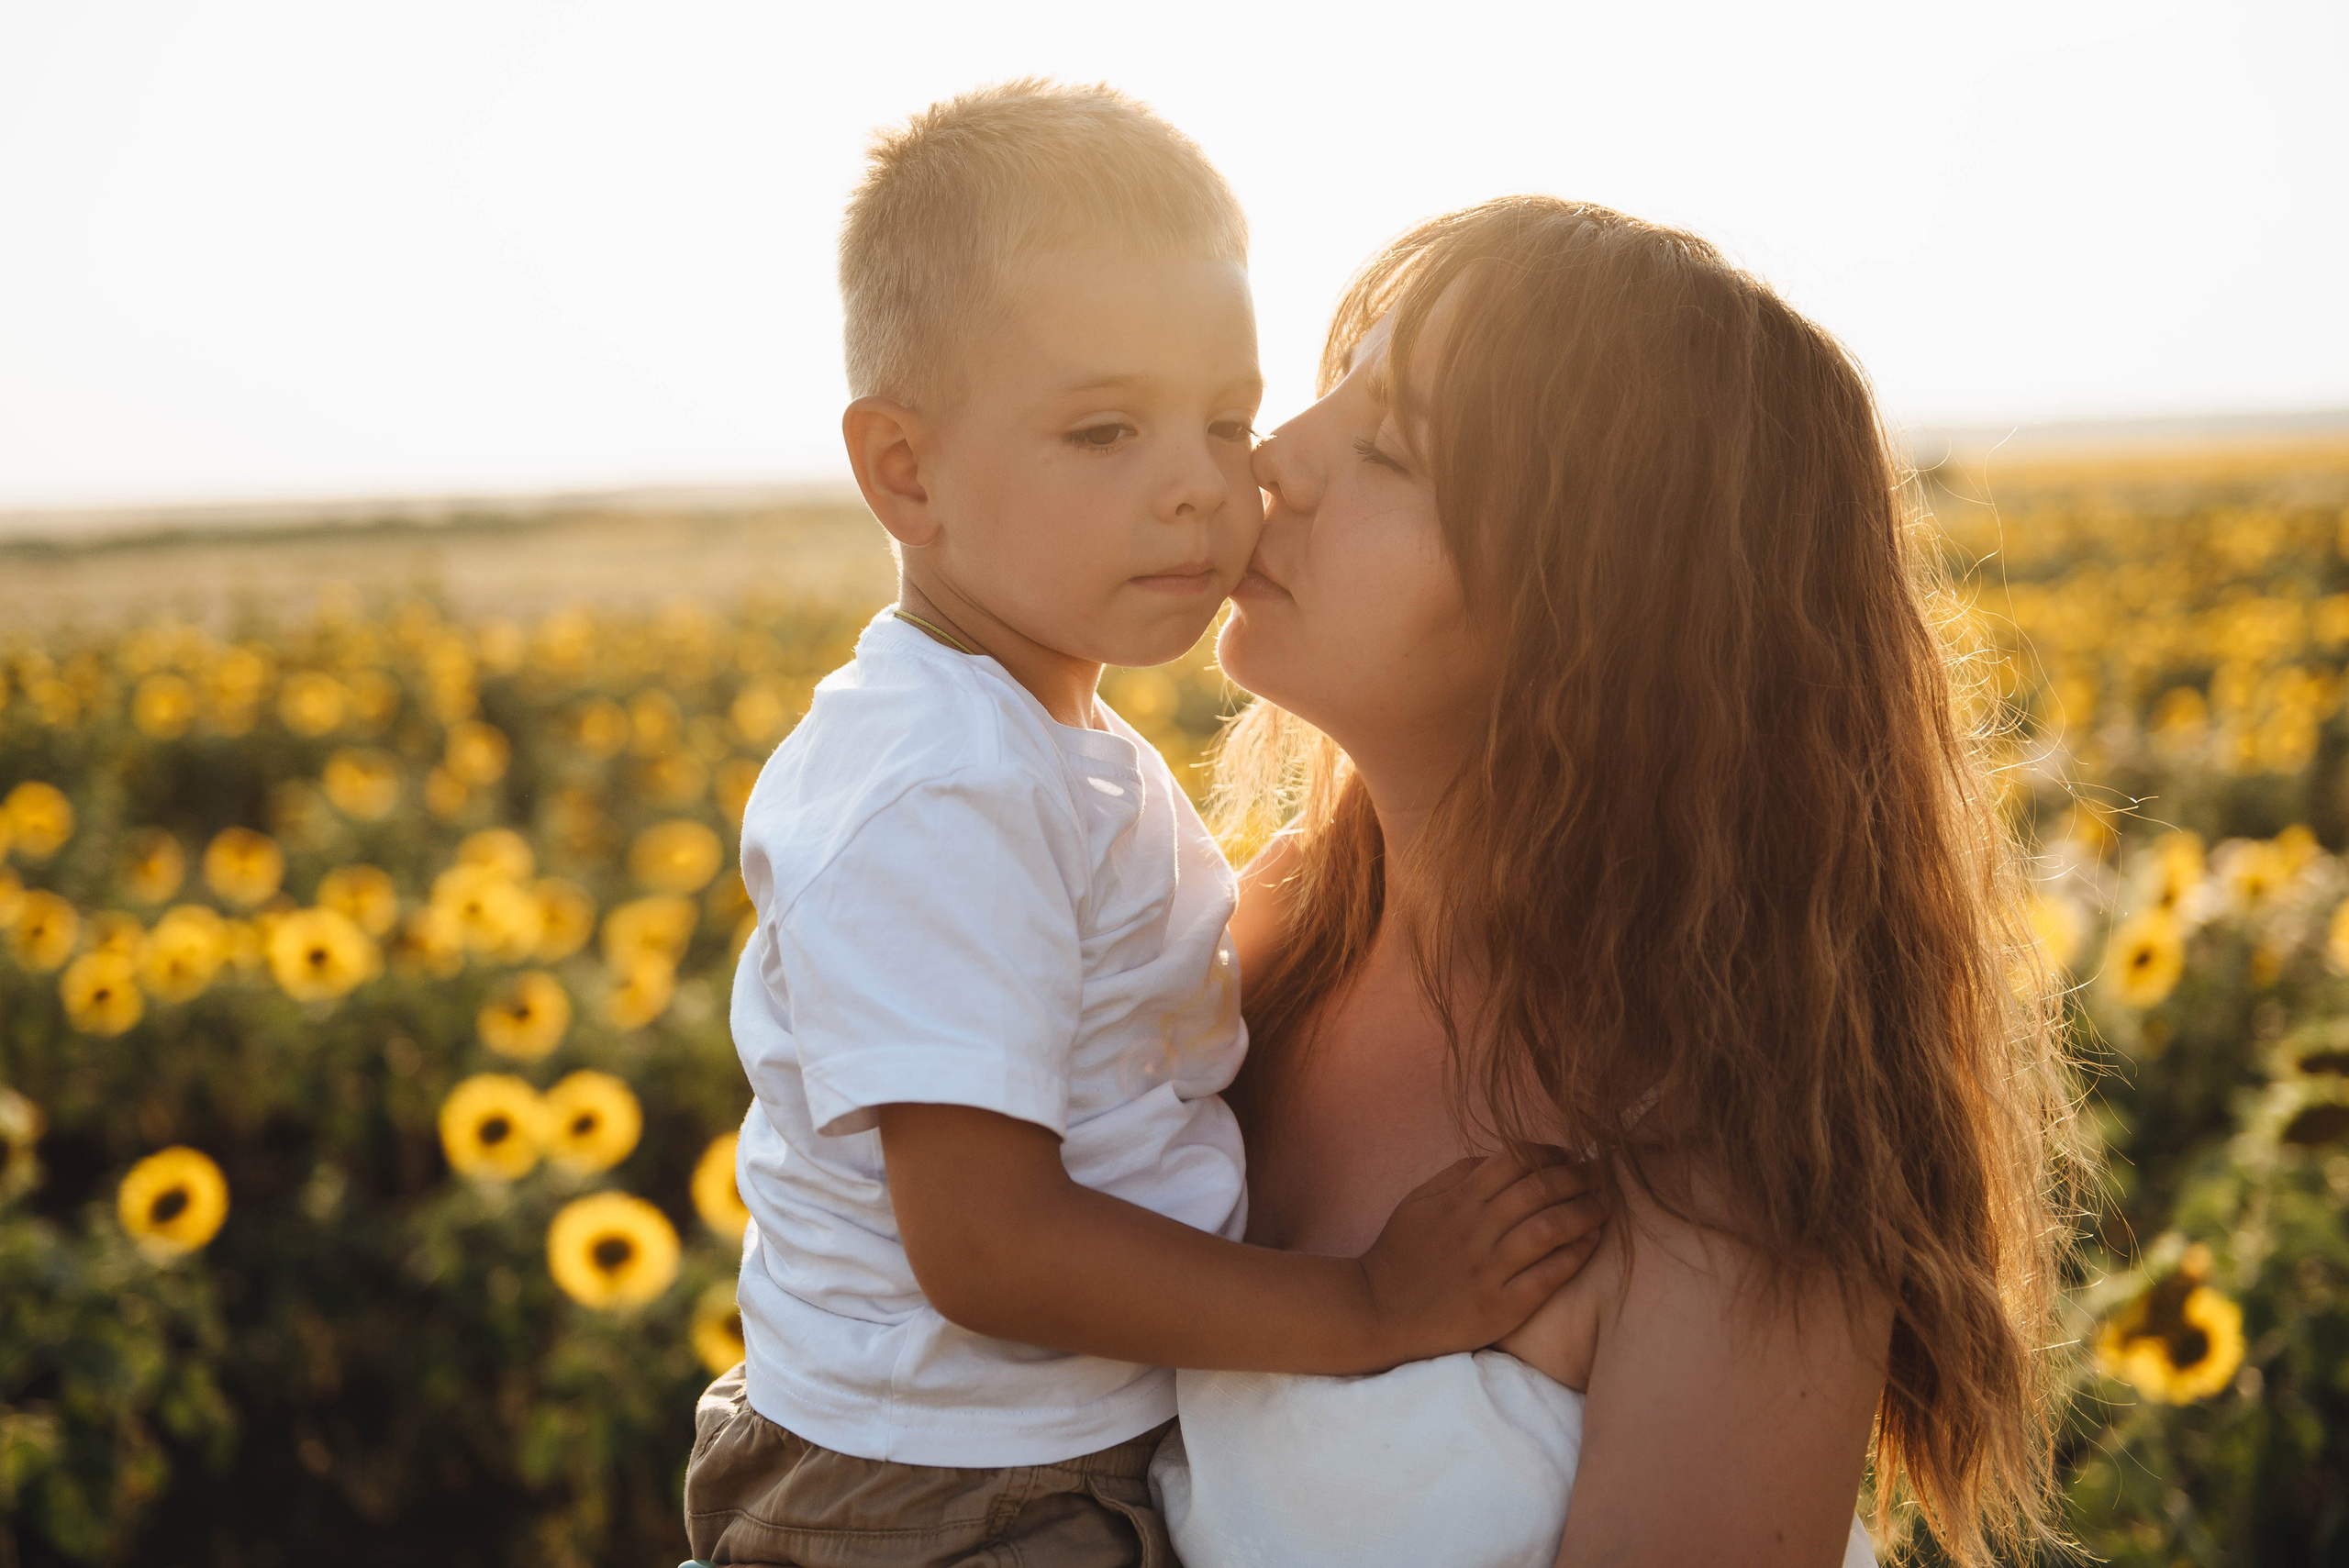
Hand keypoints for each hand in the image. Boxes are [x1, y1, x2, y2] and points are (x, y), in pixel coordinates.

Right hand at [1356, 1153, 1607, 1365]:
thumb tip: (1499, 1157)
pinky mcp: (1500, 1307)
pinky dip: (1575, 1255)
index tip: (1569, 1156)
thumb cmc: (1399, 1255)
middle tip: (1598, 1174)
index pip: (1514, 1162)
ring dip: (1584, 1211)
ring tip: (1605, 1205)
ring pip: (1549, 1229)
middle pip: (1538, 1190)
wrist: (1377, 1312)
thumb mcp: (1418, 1203)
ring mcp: (1489, 1270)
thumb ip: (1457, 1176)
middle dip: (1576, 1176)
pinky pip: (1548, 1276)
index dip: (1548, 1154)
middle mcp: (1476, 1230)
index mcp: (1457, 1201)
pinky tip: (1592, 1241)